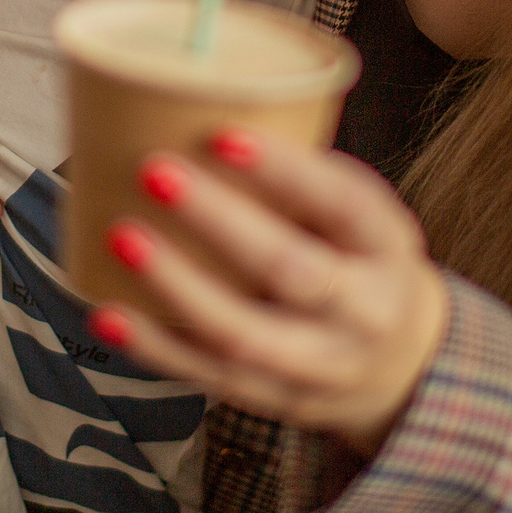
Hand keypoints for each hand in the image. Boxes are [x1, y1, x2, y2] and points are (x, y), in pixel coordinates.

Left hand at [87, 128, 449, 456]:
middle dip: (220, 221)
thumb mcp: (359, 216)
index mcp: (385, 246)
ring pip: (244, 335)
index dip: (287, 171)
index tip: (222, 134)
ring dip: (177, 286)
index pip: (343, 205)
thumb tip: (191, 111)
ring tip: (120, 235)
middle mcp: (363, 311)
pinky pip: (211, 376)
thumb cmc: (357, 258)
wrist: (404, 365)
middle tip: (154, 171)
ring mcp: (321, 366)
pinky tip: (108, 314)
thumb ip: (300, 182)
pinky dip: (155, 347)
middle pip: (292, 271)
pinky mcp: (278, 401)